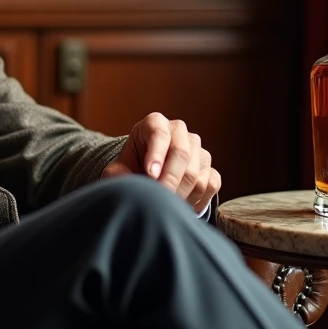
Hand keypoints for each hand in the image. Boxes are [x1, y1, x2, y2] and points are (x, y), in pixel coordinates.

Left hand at [102, 112, 220, 211]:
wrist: (149, 174)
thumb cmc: (133, 166)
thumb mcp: (119, 168)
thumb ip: (118, 175)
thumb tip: (128, 186)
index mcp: (154, 123)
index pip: (159, 134)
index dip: (156, 155)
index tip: (150, 175)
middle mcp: (179, 131)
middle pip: (182, 153)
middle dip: (170, 179)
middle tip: (160, 197)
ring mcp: (197, 148)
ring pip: (196, 173)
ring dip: (182, 193)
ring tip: (166, 204)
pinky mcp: (208, 166)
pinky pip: (210, 183)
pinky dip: (197, 199)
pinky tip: (181, 205)